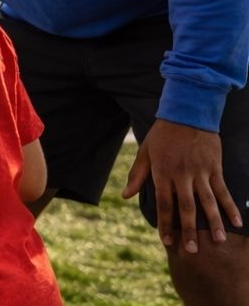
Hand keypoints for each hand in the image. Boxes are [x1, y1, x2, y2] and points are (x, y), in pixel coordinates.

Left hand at [123, 118, 241, 252]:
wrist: (187, 113)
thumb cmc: (162, 134)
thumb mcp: (145, 152)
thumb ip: (137, 175)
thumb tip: (125, 195)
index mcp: (162, 172)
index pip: (163, 203)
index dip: (165, 223)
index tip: (167, 241)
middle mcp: (182, 175)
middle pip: (186, 207)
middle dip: (189, 230)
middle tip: (192, 250)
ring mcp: (200, 172)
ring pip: (208, 202)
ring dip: (213, 223)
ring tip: (217, 241)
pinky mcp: (214, 168)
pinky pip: (223, 190)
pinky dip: (230, 206)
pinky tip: (237, 222)